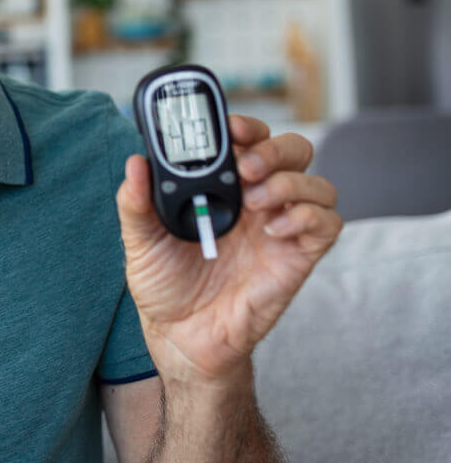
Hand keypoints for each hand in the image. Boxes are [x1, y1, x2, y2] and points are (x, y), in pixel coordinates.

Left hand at [115, 114, 340, 384]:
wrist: (180, 337)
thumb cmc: (164, 285)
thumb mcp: (139, 240)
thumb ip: (135, 202)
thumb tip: (135, 164)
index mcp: (222, 188)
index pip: (249, 140)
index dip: (247, 126)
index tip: (231, 126)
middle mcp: (257, 201)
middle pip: (293, 151)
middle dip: (275, 148)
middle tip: (246, 166)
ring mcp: (280, 228)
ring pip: (317, 183)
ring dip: (291, 182)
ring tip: (255, 201)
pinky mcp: (297, 257)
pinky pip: (327, 224)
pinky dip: (307, 216)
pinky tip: (273, 229)